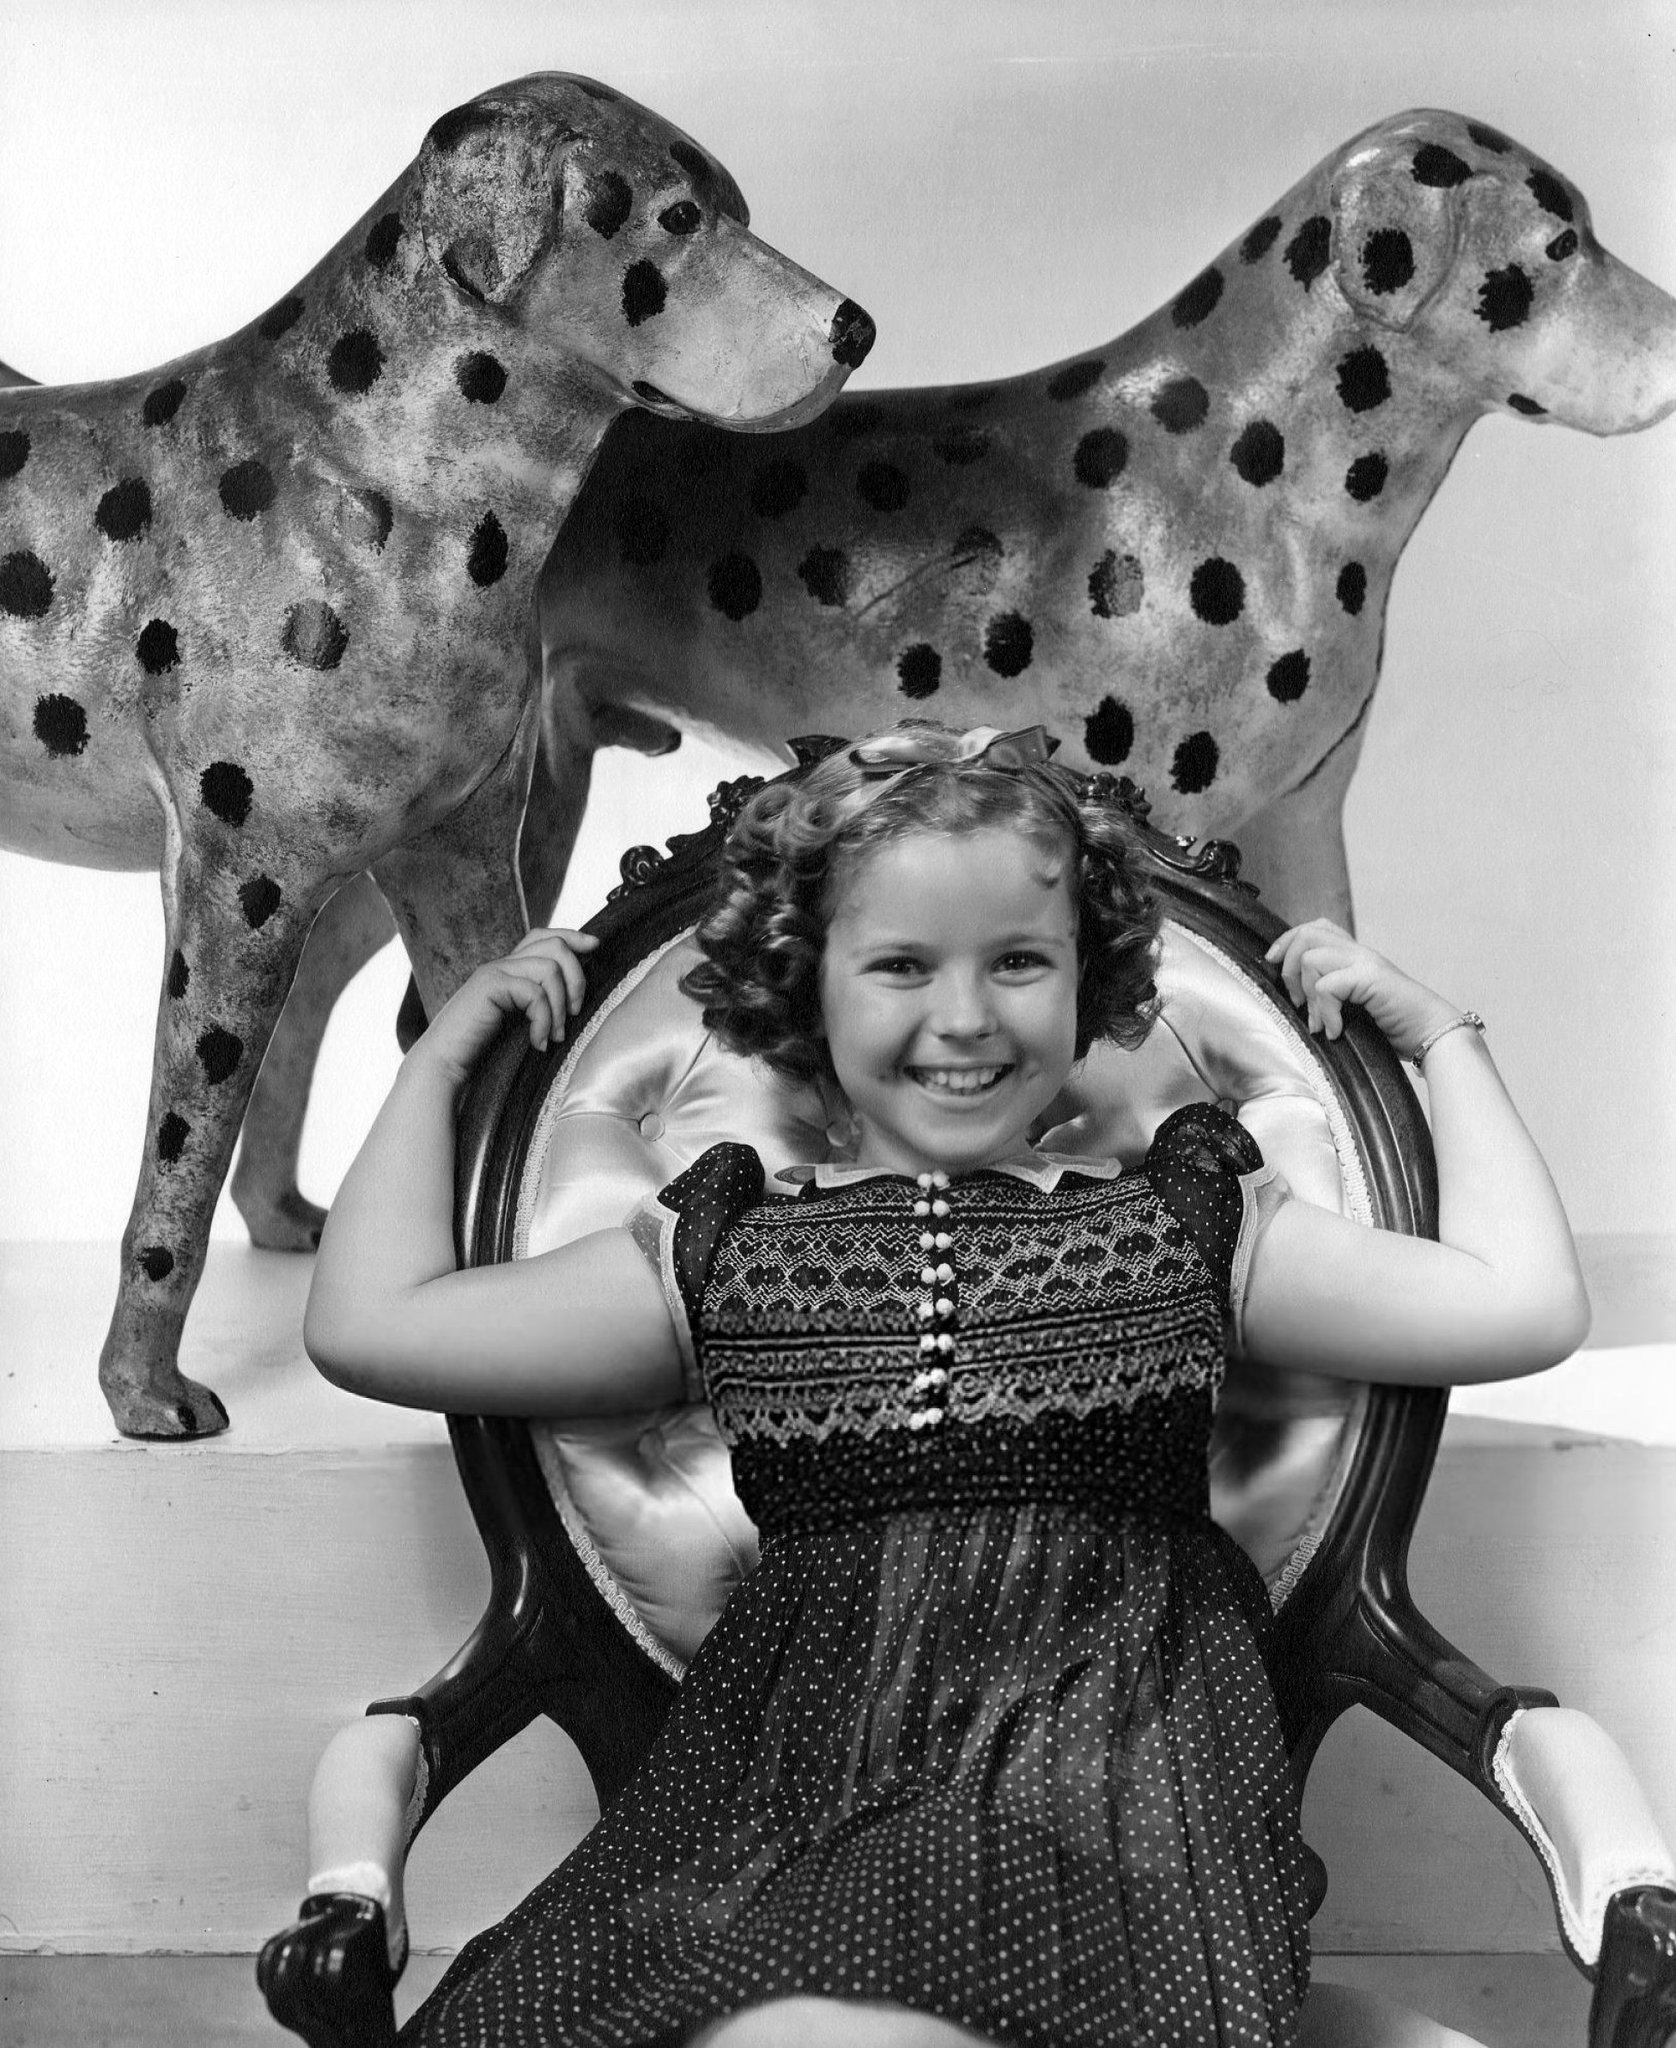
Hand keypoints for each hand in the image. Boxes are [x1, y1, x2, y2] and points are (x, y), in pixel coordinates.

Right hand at [408, 927, 599, 1086]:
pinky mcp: (490, 986)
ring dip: (559, 1006)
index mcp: (508, 970)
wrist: (444, 1064)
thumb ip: (539, 1005)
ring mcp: (494, 972)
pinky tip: (538, 1043)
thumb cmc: (482, 1051)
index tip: (596, 945)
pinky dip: (543, 1020)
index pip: (543, 936)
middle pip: (554, 944)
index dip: (572, 936)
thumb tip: (577, 999)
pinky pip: (534, 993)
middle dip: (576, 976)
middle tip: (574, 1012)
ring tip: (554, 1036)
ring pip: (549, 968)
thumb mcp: (519, 1023)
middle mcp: (501, 965)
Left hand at [1264, 919, 1457, 1058]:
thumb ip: (1331, 998)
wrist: (1433, 1035)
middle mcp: (1360, 953)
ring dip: (1306, 994)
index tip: (1273, 964)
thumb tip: (1295, 1005)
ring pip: (1311, 957)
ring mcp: (1366, 963)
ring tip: (1318, 1021)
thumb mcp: (1354, 1008)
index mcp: (1355, 956)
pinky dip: (1325, 1012)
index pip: (1315, 928)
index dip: (1287, 941)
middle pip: (1308, 932)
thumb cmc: (1396, 1027)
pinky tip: (1335, 1031)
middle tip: (1296, 999)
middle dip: (1287, 964)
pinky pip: (1327, 986)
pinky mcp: (1371, 978)